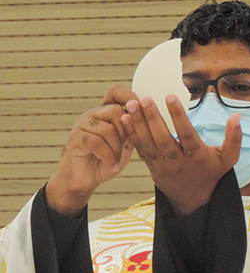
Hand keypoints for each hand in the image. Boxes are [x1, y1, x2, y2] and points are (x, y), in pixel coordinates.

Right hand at [46, 85, 135, 215]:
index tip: (140, 110)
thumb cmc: (108, 161)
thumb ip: (134, 128)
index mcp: (105, 112)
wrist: (85, 180)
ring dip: (117, 148)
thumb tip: (151, 114)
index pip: (116, 92)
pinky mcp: (75, 139)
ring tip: (117, 160)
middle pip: (116, 111)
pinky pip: (96, 142)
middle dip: (125, 132)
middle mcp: (92, 114)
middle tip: (124, 148)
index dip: (129, 96)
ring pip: (108, 128)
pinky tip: (112, 165)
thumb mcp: (126, 143)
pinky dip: (108, 156)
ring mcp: (82, 125)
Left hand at [121, 95, 242, 215]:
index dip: (178, 116)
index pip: (186, 134)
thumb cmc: (212, 173)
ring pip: (148, 144)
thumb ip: (234, 137)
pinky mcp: (152, 168)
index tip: (170, 97)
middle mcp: (178, 161)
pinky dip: (132, 135)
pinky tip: (125, 119)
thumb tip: (236, 116)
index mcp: (197, 156)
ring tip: (131, 104)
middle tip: (144, 98)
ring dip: (138, 124)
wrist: (194, 200)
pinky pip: (141, 150)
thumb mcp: (229, 158)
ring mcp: (163, 165)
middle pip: (162, 139)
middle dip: (152, 118)